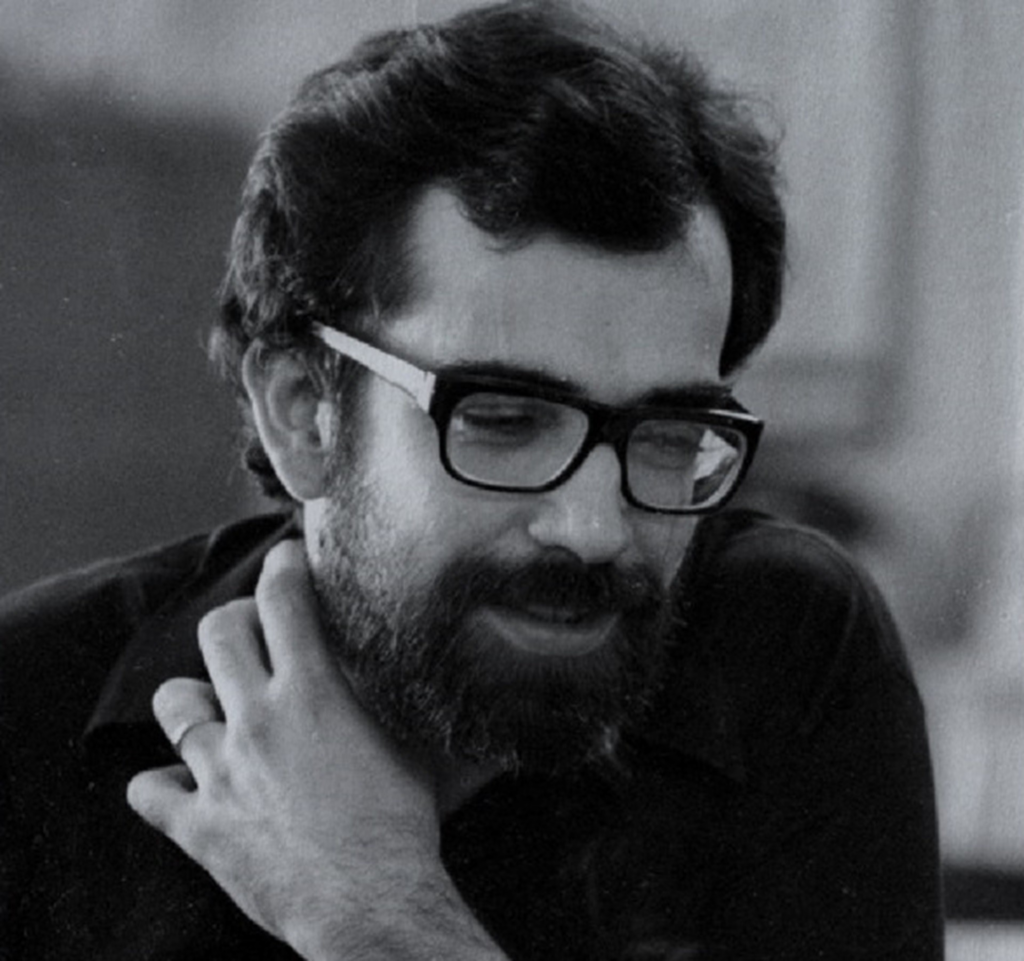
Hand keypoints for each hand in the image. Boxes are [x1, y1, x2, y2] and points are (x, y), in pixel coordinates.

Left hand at [126, 540, 504, 959]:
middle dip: (235, 619)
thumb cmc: (401, 824)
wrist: (368, 904)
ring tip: (216, 707)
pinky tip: (182, 782)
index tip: (286, 560)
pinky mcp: (200, 824)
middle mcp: (258, 719)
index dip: (282, 567)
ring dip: (192, 699)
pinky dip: (162, 785)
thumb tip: (461, 671)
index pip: (283, 600)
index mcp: (312, 692)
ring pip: (174, 704)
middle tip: (255, 630)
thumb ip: (404, 698)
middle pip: (219, 633)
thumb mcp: (413, 745)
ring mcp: (221, 770)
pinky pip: (151, 791)